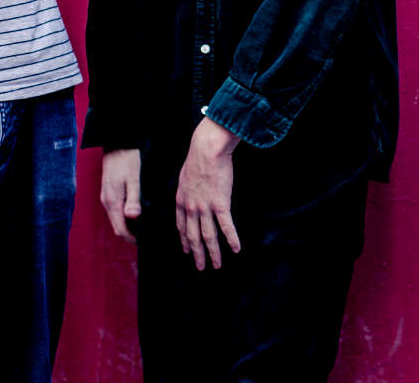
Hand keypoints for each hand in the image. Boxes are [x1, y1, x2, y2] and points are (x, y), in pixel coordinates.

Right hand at [99, 148, 141, 242]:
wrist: (117, 144)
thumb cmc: (127, 160)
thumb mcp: (134, 179)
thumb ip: (133, 199)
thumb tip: (133, 217)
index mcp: (112, 201)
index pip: (119, 229)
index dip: (131, 238)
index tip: (143, 242)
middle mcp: (107, 201)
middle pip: (117, 225)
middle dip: (130, 233)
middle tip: (147, 236)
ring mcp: (107, 197)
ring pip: (116, 218)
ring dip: (128, 225)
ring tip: (145, 226)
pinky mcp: (109, 192)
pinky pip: (116, 209)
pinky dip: (125, 215)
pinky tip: (137, 213)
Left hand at [175, 116, 241, 269]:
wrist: (206, 150)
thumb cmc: (198, 158)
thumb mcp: (185, 176)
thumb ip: (187, 188)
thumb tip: (190, 191)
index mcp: (181, 201)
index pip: (181, 227)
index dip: (184, 241)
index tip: (187, 251)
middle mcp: (191, 208)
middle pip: (193, 237)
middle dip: (197, 254)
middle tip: (202, 267)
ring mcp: (205, 207)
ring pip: (208, 236)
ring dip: (213, 253)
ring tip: (217, 265)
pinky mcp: (220, 204)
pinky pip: (226, 226)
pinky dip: (231, 239)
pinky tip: (237, 249)